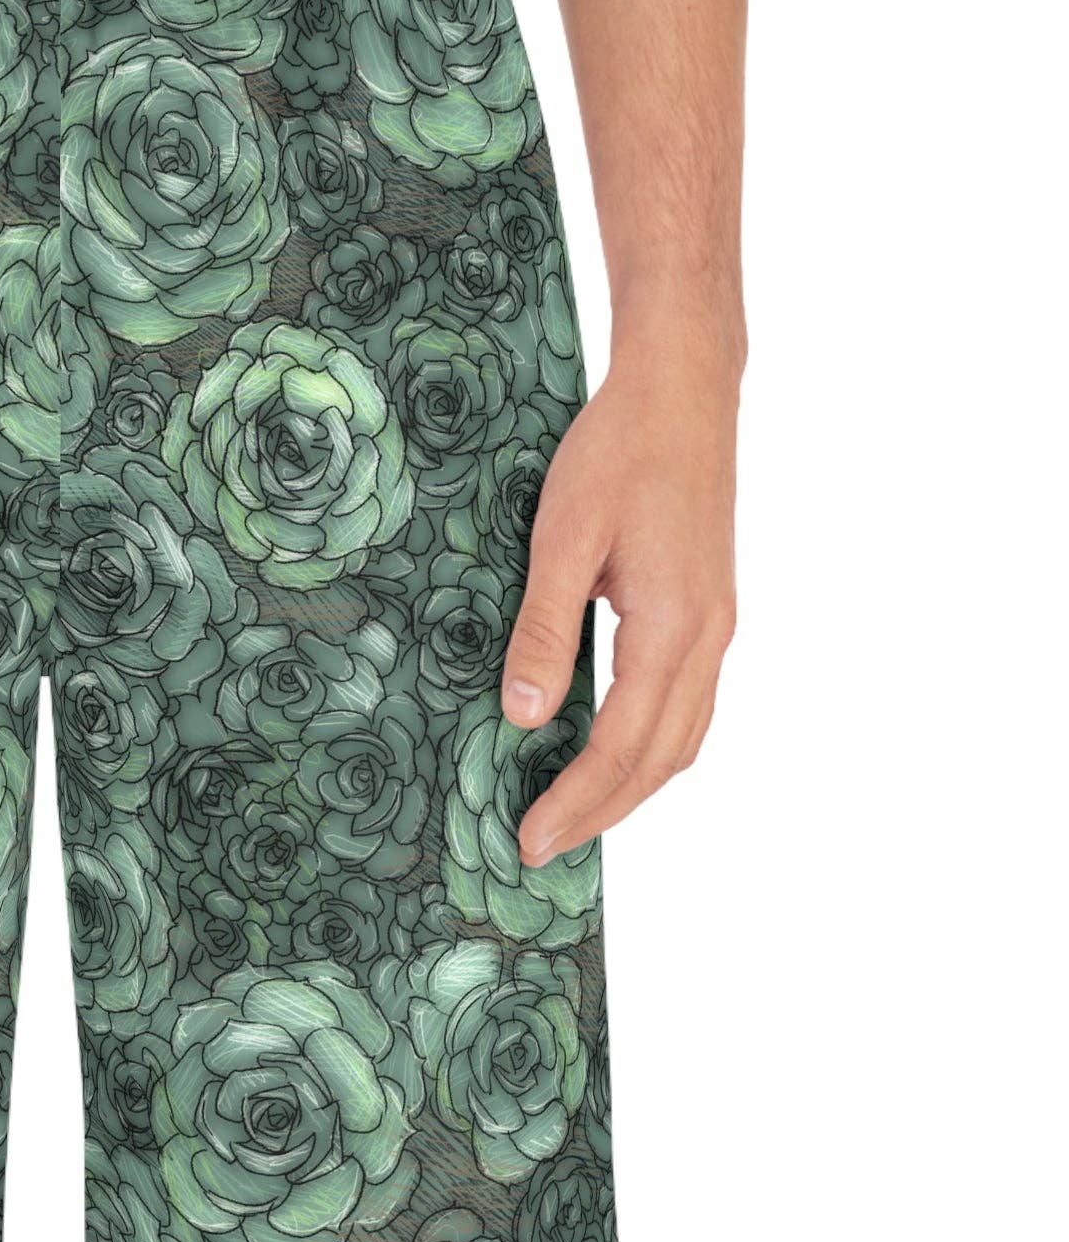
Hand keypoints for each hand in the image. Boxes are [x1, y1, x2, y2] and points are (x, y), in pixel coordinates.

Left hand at [500, 344, 737, 867]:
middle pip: (662, 758)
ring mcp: (717, 626)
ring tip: (574, 816)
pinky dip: (651, 746)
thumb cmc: (619, 452)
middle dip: (602, 811)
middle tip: (542, 849)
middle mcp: (709, 639)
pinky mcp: (708, 610)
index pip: (623, 744)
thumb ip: (543, 630)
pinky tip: (613, 751)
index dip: (576, 800)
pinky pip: (687, 704)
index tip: (531, 840)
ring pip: (683, 737)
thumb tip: (523, 716)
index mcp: (675, 628)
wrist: (682, 391)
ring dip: (631, 785)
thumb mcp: (564, 538)